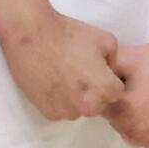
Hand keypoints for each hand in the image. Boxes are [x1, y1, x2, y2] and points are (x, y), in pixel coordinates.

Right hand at [0, 4, 126, 121]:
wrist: (31, 35)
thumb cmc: (69, 34)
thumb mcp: (106, 39)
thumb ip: (115, 60)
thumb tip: (112, 72)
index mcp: (105, 90)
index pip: (117, 93)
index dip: (109, 80)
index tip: (97, 69)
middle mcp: (88, 108)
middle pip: (99, 104)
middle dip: (94, 91)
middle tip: (80, 71)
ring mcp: (67, 112)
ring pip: (79, 108)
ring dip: (76, 97)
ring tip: (64, 75)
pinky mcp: (49, 113)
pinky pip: (61, 109)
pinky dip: (59, 99)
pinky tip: (53, 81)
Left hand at [105, 36, 148, 147]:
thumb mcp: (127, 57)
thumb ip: (103, 70)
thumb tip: (88, 77)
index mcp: (124, 112)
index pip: (106, 111)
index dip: (114, 99)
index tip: (127, 89)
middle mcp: (139, 132)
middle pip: (122, 126)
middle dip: (127, 113)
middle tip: (144, 94)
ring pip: (140, 136)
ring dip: (144, 124)